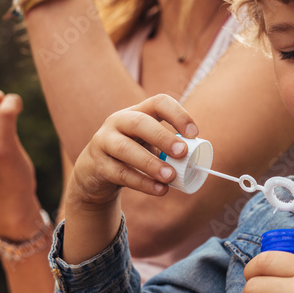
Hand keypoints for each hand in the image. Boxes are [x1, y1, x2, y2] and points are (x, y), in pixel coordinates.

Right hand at [65, 95, 199, 210]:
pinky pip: (120, 173)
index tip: (194, 134)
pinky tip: (159, 190)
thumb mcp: (149, 144)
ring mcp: (104, 141)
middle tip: (183, 153)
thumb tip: (199, 160)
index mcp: (138, 111)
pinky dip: (142, 183)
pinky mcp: (97, 164)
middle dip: (163, 137)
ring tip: (171, 177)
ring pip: (125, 149)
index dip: (178, 115)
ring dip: (151, 163)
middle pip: (139, 123)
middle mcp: (118, 121)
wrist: (94, 171)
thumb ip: (170, 148)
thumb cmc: (133, 154)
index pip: (159, 102)